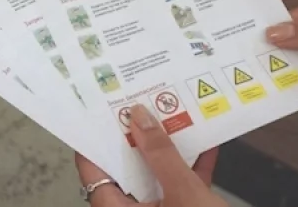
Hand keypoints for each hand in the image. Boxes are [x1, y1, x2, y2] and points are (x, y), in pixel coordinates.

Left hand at [75, 106, 222, 206]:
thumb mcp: (185, 193)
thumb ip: (162, 155)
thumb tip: (140, 119)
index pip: (93, 169)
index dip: (96, 137)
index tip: (103, 108)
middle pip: (125, 170)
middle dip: (137, 137)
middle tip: (140, 103)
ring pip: (154, 178)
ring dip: (166, 150)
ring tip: (171, 115)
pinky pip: (179, 189)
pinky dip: (189, 168)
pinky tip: (204, 144)